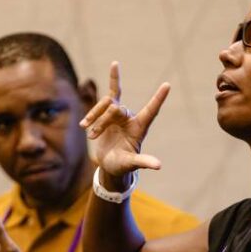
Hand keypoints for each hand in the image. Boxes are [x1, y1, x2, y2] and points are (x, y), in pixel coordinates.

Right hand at [81, 62, 169, 184]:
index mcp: (139, 128)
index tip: (167, 85)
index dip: (159, 98)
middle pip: (117, 108)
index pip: (151, 110)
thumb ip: (143, 162)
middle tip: (92, 136)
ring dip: (94, 116)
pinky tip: (83, 123)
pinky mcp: (108, 114)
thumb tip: (158, 166)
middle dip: (103, 119)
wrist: (109, 164)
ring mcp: (119, 115)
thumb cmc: (123, 165)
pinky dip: (92, 110)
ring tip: (84, 129)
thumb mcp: (131, 164)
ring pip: (106, 103)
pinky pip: (104, 100)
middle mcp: (130, 119)